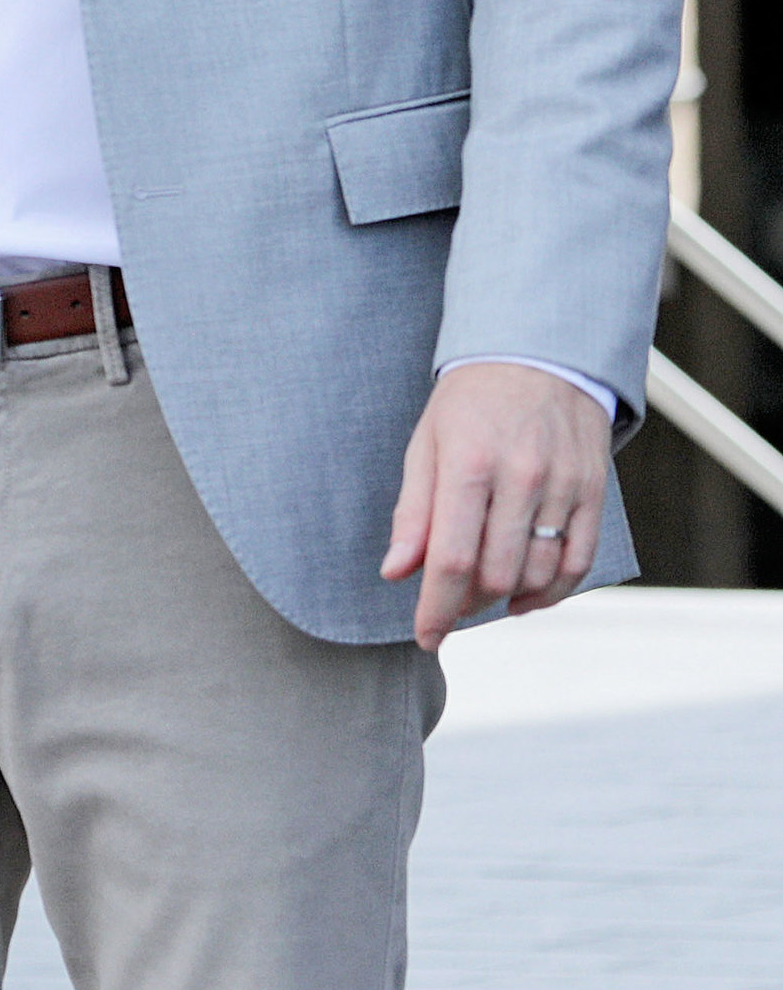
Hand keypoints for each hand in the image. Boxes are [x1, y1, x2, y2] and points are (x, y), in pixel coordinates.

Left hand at [380, 361, 612, 649]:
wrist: (538, 354)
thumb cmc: (471, 402)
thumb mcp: (426, 444)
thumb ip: (413, 512)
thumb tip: (396, 573)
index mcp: (469, 462)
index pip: (451, 558)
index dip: (436, 608)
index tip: (426, 636)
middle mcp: (521, 476)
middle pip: (495, 573)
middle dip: (466, 603)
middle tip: (449, 603)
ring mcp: (564, 486)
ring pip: (538, 575)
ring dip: (506, 599)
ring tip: (481, 591)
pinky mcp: (594, 492)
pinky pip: (578, 563)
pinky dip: (552, 592)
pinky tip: (525, 596)